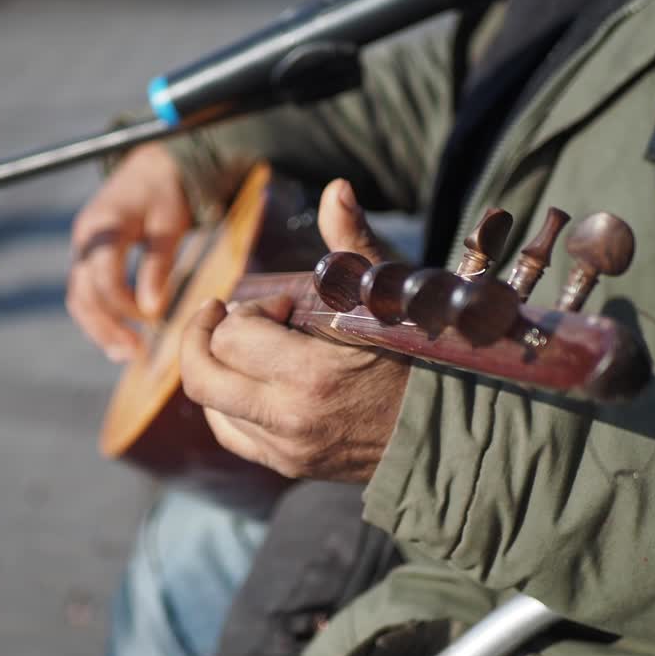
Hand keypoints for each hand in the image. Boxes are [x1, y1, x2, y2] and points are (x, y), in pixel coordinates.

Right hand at [66, 143, 191, 361]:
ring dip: (99, 329)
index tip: (153, 321)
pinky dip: (99, 316)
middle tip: (135, 354)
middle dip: (106, 329)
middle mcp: (84, 240)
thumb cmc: (166, 192)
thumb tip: (152, 312)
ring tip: (126, 353)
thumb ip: (158, 266)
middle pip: (82, 296)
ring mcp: (81, 249)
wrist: (152, 165)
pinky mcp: (87, 257)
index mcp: (103, 229)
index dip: (126, 307)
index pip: (104, 280)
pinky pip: (85, 293)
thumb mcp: (169, 225)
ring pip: (78, 299)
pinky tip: (121, 334)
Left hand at [179, 180, 409, 481]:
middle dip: (202, 334)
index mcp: (312, 376)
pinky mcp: (288, 466)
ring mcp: (287, 449)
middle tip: (221, 312)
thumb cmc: (421, 355)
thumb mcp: (389, 296)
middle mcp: (290, 420)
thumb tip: (336, 190)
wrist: (452, 431)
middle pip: (202, 376)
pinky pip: (230, 433)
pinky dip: (225, 402)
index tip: (281, 305)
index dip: (248, 309)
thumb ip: (353, 244)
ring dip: (214, 367)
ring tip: (241, 344)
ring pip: (210, 405)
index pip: (233, 336)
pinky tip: (244, 379)